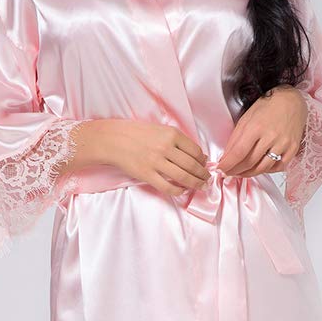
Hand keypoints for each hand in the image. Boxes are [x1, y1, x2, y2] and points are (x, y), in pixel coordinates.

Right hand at [75, 119, 211, 197]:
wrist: (114, 139)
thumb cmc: (137, 133)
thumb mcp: (160, 130)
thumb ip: (178, 141)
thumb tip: (197, 155)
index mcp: (171, 134)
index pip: (196, 151)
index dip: (203, 160)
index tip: (205, 165)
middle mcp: (166, 148)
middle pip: (192, 165)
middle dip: (203, 175)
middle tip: (207, 179)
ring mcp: (156, 162)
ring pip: (183, 177)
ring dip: (195, 183)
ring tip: (200, 186)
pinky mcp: (147, 174)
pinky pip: (167, 186)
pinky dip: (178, 191)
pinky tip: (182, 190)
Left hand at [215, 85, 306, 177]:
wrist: (291, 100)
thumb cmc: (268, 106)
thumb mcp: (247, 117)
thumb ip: (236, 137)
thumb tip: (227, 155)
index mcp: (256, 126)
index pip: (238, 152)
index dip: (228, 164)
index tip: (221, 169)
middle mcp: (271, 136)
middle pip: (249, 162)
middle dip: (236, 170)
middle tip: (228, 172)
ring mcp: (283, 144)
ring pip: (263, 168)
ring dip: (249, 173)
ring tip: (241, 173)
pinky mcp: (293, 148)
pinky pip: (278, 167)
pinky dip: (267, 170)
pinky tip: (259, 168)